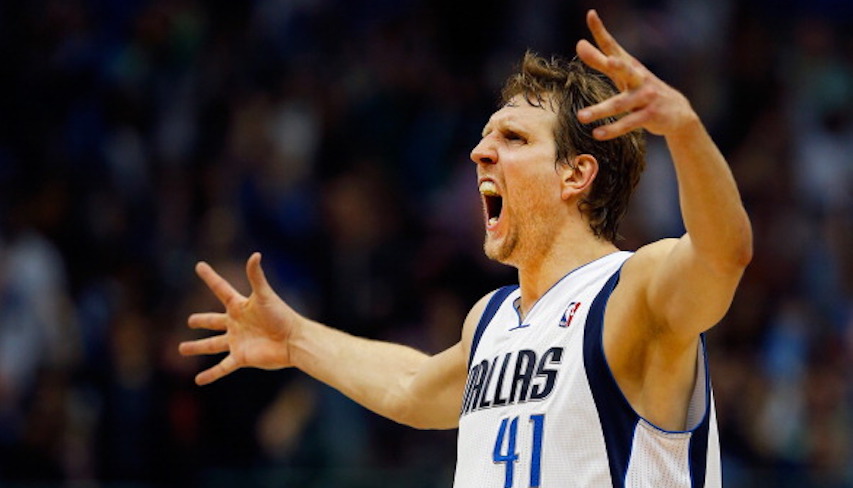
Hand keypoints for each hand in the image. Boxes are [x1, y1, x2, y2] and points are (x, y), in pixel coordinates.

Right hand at [179, 252, 298, 384]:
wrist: (293, 340)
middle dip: (202, 320)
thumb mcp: (265, 295)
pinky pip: (222, 367)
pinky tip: (198, 380)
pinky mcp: (241, 357)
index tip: (200, 266)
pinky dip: (211, 374)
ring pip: (212, 344)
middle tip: (190, 320)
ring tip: (181, 349)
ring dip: (197, 347)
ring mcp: (237, 341)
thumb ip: (256, 277)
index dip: (210, 277)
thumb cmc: (281, 316)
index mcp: (240, 306)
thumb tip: (255, 254)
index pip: (220, 289)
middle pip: (214, 321)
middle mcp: (236, 323)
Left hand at [575, 9, 696, 139]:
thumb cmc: (642, 90)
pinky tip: (597, 134)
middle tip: (604, 59)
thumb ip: (601, 61)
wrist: (678, 113)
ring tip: (581, 117)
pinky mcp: (650, 115)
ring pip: (621, 103)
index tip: (591, 14)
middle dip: (613, 63)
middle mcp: (639, 78)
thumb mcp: (623, 76)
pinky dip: (613, 129)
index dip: (601, 31)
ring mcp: (646, 96)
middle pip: (624, 69)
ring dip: (601, 110)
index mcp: (630, 66)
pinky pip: (629, 123)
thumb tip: (579, 44)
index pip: (613, 46)